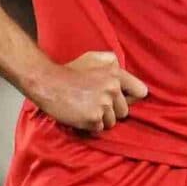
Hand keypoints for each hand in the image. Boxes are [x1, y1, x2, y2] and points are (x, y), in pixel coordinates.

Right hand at [28, 50, 146, 133]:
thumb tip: (122, 66)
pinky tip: (80, 114)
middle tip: (95, 103)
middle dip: (112, 110)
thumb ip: (111, 60)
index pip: (140, 92)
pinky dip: (90, 125)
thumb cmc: (69, 70)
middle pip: (124, 111)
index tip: (124, 100)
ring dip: (100, 119)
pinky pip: (99, 128)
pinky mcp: (93, 118)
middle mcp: (112, 89)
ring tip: (85, 108)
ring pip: (111, 122)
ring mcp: (103, 105)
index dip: (132, 98)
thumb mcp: (93, 57)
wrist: (46, 82)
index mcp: (115, 74)